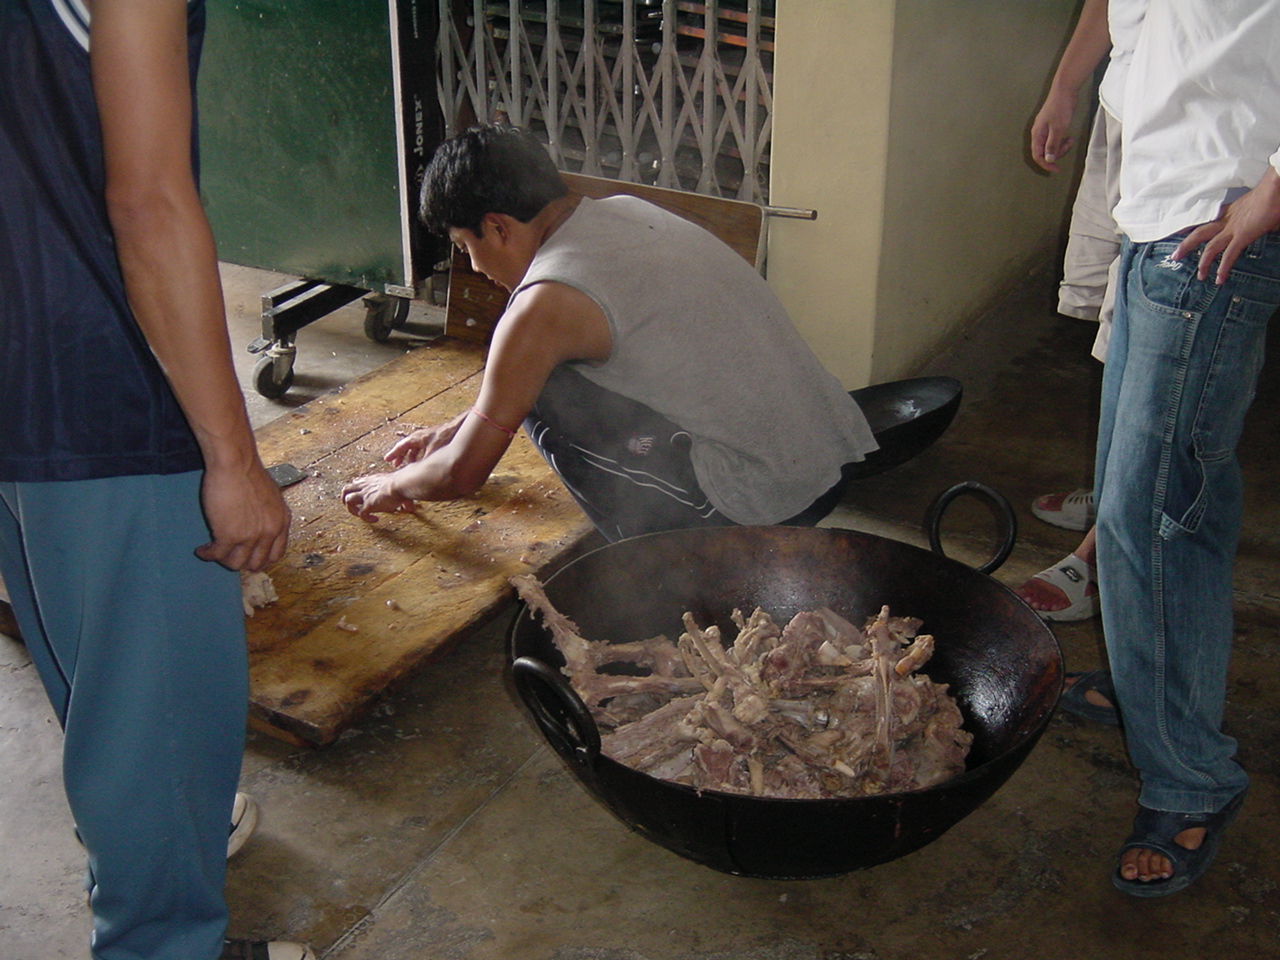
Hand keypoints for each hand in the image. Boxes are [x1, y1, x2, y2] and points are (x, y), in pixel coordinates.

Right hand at [195, 462, 290, 571]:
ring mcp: (250, 536)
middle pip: (256, 563)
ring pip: (236, 563)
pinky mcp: (229, 535)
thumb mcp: (271, 496)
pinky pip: (217, 555)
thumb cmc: (248, 472)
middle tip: (229, 555)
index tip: (249, 557)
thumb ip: (269, 514)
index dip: (260, 559)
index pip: (276, 555)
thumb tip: (259, 524)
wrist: (236, 463)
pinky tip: (202, 550)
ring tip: (215, 552)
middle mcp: (270, 532)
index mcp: (282, 522)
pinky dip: (207, 555)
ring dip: (223, 560)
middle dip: (241, 562)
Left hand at [342, 472, 416, 522]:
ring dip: (351, 509)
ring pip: (348, 500)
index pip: (358, 482)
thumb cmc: (403, 483)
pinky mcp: (368, 504)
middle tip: (349, 506)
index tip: (360, 495)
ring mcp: (365, 495)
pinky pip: (361, 514)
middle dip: (344, 498)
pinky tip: (375, 520)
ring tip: (359, 514)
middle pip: (346, 489)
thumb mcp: (399, 488)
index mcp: (372, 480)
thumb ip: (402, 497)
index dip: (356, 489)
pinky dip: (366, 519)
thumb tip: (411, 508)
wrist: (402, 484)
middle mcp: (366, 486)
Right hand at [384, 415, 464, 466]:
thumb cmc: (445, 437)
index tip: (387, 460)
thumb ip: (425, 463)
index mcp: (416, 438)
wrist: (457, 428)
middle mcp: (419, 437)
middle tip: (396, 465)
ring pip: (415, 448)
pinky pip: (422, 448)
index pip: (401, 446)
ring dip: (411, 456)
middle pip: (406, 447)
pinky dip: (419, 455)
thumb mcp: (433, 452)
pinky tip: (422, 462)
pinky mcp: (434, 439)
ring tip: (409, 465)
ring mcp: (427, 437)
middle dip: (401, 456)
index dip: (393, 454)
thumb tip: (420, 473)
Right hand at [1030, 88, 1077, 172]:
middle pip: (1045, 152)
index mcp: (1037, 134)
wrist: (1064, 90)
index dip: (1046, 164)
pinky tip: (1068, 135)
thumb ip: (1052, 145)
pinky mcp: (1051, 125)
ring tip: (1070, 139)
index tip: (1056, 169)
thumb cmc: (1060, 107)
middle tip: (1068, 146)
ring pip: (1051, 146)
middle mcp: (1039, 133)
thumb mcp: (1058, 129)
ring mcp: (1045, 129)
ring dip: (1061, 146)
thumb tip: (1048, 159)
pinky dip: (1062, 140)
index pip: (1037, 155)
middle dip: (1057, 152)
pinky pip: (1054, 139)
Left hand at [1173, 168, 1279, 283]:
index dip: (1192, 225)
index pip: (1206, 219)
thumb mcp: (1260, 207)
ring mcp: (1233, 228)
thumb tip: (1270, 226)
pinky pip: (1229, 255)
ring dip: (1203, 263)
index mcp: (1231, 211)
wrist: (1275, 188)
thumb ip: (1260, 220)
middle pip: (1200, 233)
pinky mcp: (1242, 236)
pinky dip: (1223, 268)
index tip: (1179, 230)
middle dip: (1186, 245)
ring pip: (1210, 247)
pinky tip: (1219, 278)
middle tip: (1175, 255)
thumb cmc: (1272, 194)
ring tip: (1200, 275)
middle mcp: (1227, 220)